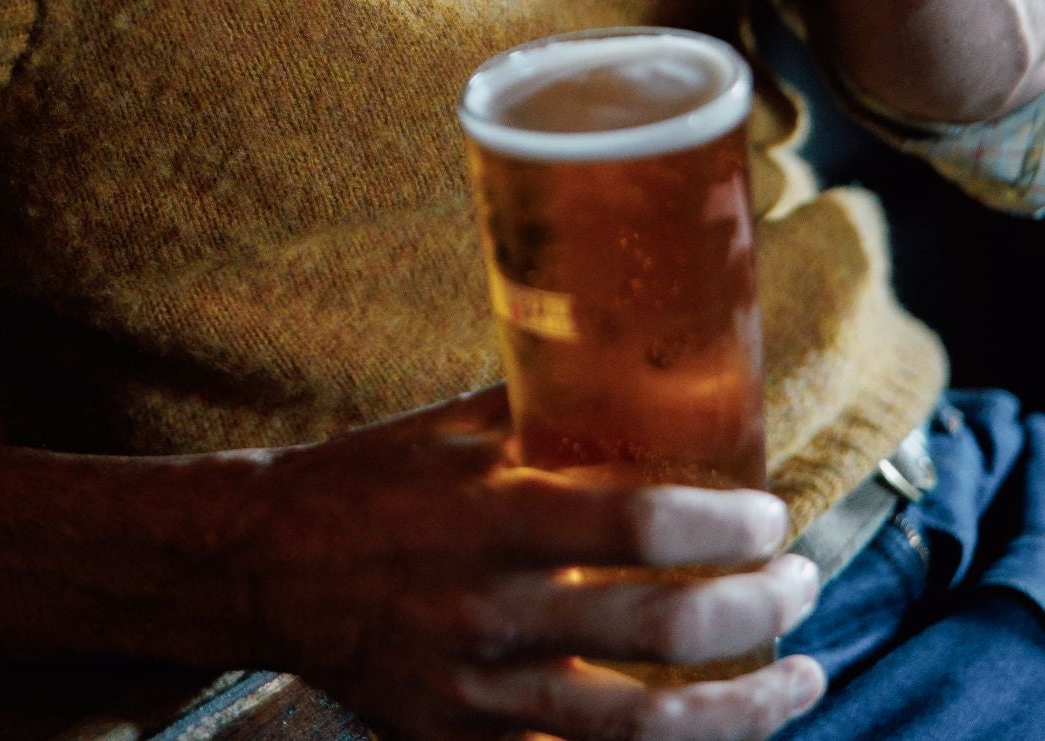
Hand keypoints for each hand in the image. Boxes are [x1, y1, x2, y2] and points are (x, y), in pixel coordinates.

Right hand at [241, 389, 825, 740]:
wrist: (264, 563)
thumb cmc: (368, 477)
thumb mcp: (449, 427)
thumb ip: (539, 407)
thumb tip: (633, 367)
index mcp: (491, 512)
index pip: (636, 528)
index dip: (724, 529)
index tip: (772, 513)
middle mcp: (492, 606)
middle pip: (660, 632)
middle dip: (757, 612)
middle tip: (802, 582)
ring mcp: (480, 687)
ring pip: (642, 729)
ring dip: (745, 708)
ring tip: (805, 677)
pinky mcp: (465, 739)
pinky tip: (718, 733)